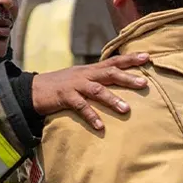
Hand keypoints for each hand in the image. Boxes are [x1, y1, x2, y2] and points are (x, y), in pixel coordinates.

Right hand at [31, 52, 149, 129]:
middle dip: (127, 77)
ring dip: (112, 99)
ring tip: (126, 109)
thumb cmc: (61, 85)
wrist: (34, 89)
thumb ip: (97, 78)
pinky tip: (101, 126)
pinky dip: (91, 116)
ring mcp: (74, 85)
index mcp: (90, 69)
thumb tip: (118, 80)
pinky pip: (80, 107)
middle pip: (109, 73)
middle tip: (144, 83)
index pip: (113, 61)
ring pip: (96, 90)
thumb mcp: (80, 77)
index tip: (147, 57)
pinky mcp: (64, 97)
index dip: (130, 59)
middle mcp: (85, 74)